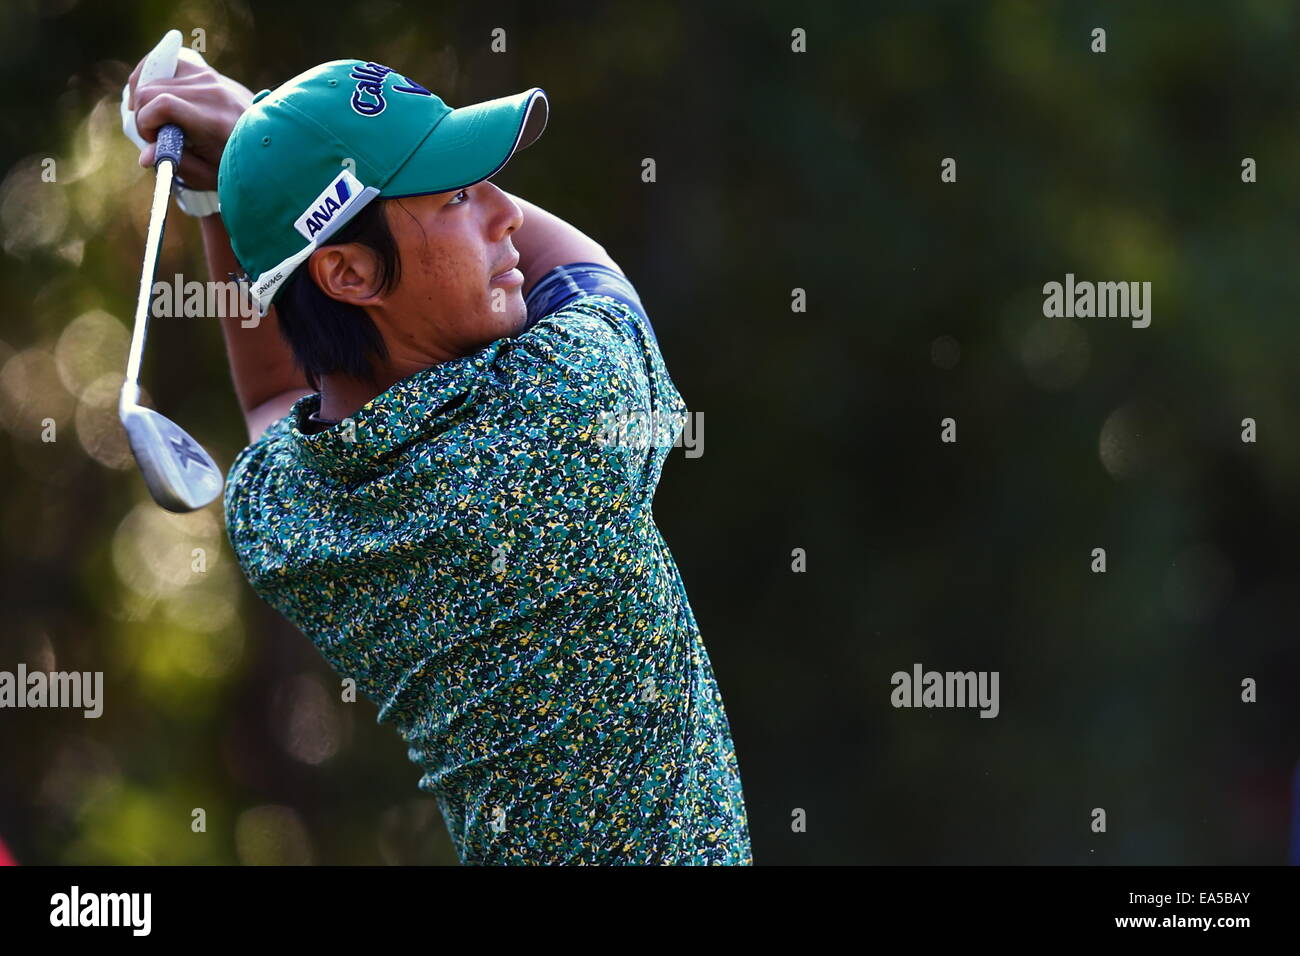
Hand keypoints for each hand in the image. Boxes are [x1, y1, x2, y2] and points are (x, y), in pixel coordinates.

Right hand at [127, 52, 254, 191]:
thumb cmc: (237, 162)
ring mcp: (208, 77)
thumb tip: (144, 156)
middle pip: (151, 90)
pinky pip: (165, 62)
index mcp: (214, 121)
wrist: (268, 139)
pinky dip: (151, 76)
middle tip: (154, 134)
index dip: (146, 123)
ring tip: (152, 117)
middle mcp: (211, 92)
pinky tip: (149, 93)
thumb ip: (177, 163)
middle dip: (142, 114)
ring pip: (153, 75)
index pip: (163, 105)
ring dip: (144, 98)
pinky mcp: (205, 70)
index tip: (153, 141)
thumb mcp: (210, 174)